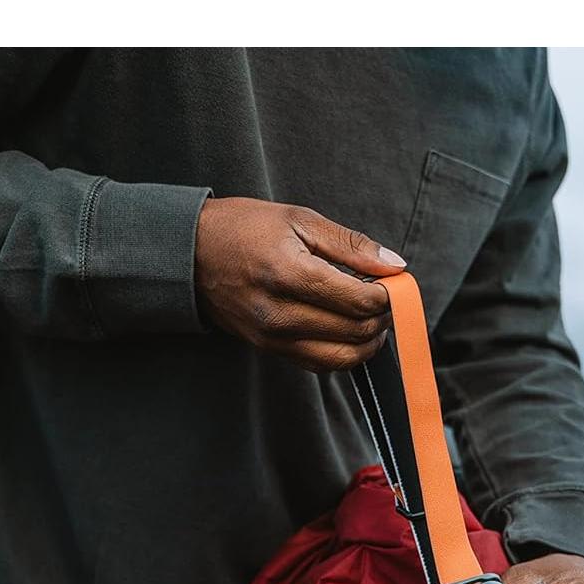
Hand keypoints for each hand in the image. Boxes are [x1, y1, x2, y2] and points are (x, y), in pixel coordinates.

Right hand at [195, 197, 406, 371]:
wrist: (189, 255)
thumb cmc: (243, 229)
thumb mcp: (298, 219)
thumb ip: (350, 244)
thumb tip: (394, 265)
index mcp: (289, 273)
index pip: (359, 300)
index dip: (387, 294)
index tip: (391, 281)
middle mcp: (281, 313)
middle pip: (356, 331)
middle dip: (382, 317)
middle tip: (385, 298)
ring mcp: (274, 337)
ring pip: (342, 357)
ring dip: (368, 341)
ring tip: (371, 317)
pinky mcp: (269, 350)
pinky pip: (320, 364)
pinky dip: (344, 352)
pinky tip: (348, 331)